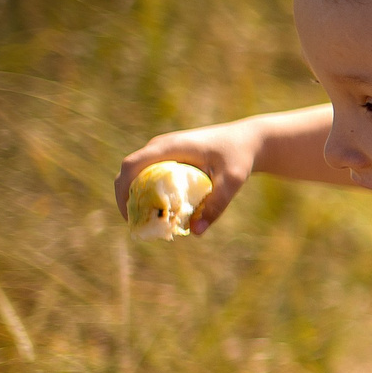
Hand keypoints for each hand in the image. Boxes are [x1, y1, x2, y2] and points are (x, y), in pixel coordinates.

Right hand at [116, 119, 261, 234]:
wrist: (248, 140)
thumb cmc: (240, 156)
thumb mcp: (233, 180)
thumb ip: (216, 205)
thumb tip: (197, 232)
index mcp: (170, 146)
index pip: (131, 165)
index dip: (122, 189)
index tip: (128, 215)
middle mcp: (161, 146)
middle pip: (129, 171)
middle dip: (126, 197)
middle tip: (136, 224)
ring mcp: (164, 150)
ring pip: (137, 173)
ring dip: (136, 196)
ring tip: (147, 221)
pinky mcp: (170, 157)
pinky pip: (149, 174)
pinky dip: (148, 192)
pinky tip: (160, 212)